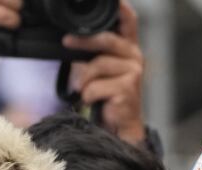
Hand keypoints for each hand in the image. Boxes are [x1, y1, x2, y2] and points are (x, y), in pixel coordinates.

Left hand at [63, 0, 145, 143]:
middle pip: (105, 39)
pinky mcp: (128, 88)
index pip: (128, 19)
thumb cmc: (108, 95)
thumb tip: (69, 38)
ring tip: (86, 90)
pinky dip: (88, 95)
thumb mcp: (100, 68)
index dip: (120, 6)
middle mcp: (135, 56)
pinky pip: (96, 85)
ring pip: (97, 65)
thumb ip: (93, 50)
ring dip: (84, 80)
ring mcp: (134, 71)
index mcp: (129, 47)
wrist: (120, 126)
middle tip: (66, 42)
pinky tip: (94, 100)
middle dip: (82, 41)